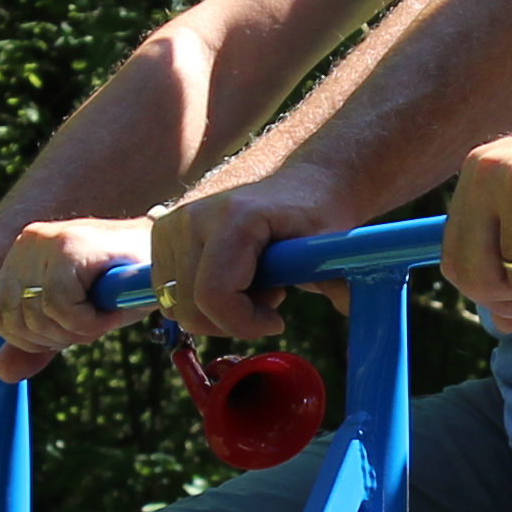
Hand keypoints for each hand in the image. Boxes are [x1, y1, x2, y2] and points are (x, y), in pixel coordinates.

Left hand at [0, 215, 153, 376]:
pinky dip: (87, 320)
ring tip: (102, 314)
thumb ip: (39, 342)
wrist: (168, 262)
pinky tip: (109, 309)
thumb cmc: (123, 288)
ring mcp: (47, 241)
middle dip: (54, 337)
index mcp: (22, 256)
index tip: (66, 333)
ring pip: (36, 314)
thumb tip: (1, 372)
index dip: (29, 339)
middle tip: (89, 324)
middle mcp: (28, 243)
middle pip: (13, 319)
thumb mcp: (75, 319)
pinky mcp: (69, 246)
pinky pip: (60, 306)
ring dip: (75, 330)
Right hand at [143, 175, 340, 342]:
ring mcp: (173, 224)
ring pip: (177, 306)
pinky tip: (232, 280)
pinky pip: (168, 294)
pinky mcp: (163, 234)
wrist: (303, 188)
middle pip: (190, 309)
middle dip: (232, 319)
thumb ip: (336, 279)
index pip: (214, 295)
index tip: (278, 319)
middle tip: (270, 297)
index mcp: (235, 218)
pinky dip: (198, 300)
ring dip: (216, 310)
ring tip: (252, 285)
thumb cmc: (318, 220)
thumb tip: (349, 305)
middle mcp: (194, 216)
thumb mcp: (332, 251)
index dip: (244, 323)